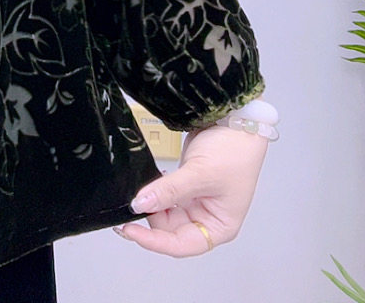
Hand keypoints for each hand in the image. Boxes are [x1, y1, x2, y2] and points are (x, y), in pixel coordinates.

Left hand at [115, 124, 268, 255]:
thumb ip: (169, 191)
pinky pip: (165, 195)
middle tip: (129, 204)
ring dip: (150, 203)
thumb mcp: (200, 173)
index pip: (182, 244)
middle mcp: (208, 217)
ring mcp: (196, 201)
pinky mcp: (186, 185)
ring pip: (164, 213)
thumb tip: (140, 204)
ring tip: (136, 192)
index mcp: (220, 226)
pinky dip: (154, 191)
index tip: (130, 230)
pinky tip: (147, 183)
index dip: (154, 241)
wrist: (234, 119)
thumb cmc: (234, 150)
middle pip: (170, 230)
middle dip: (150, 218)